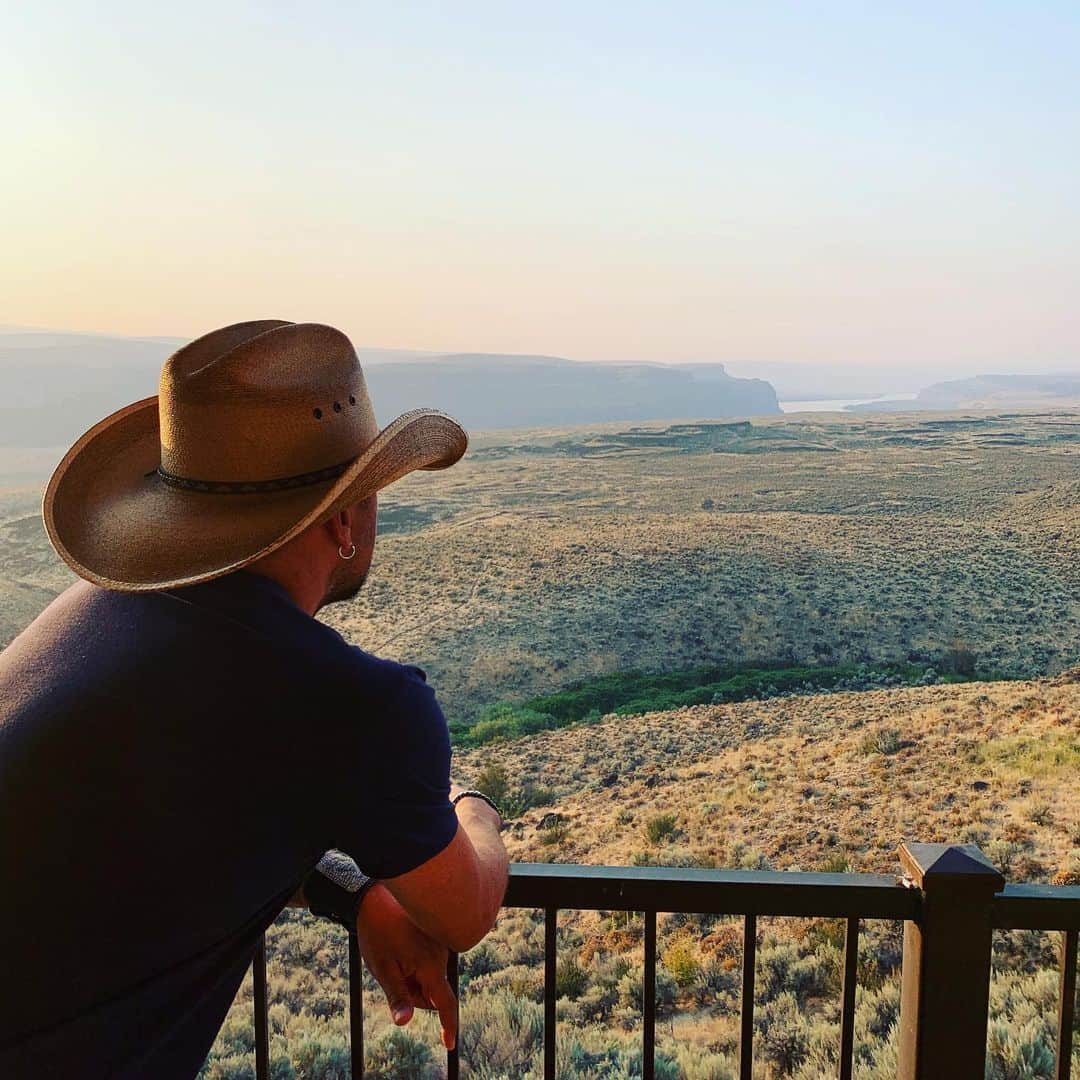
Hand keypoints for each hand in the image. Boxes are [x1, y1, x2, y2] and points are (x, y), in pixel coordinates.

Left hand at [355, 882, 457, 1049]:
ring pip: (432, 975)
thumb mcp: (383, 969)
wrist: (377, 895)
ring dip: (415, 976)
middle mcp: (443, 954)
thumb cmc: (378, 933)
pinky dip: (419, 963)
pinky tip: (402, 946)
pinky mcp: (437, 934)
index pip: (445, 1004)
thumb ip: (398, 996)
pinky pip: (432, 960)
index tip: (448, 1044)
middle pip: (433, 991)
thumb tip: (404, 1023)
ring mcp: (441, 942)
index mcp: (431, 965)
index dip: (448, 1026)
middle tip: (393, 973)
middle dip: (415, 992)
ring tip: (396, 955)